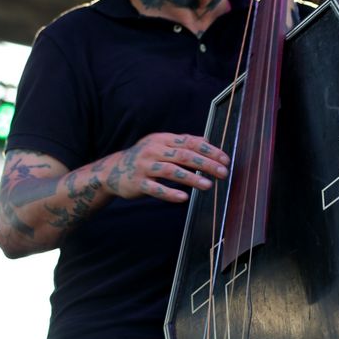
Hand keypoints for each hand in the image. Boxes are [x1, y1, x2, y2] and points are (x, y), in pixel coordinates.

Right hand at [104, 133, 229, 202]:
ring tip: (208, 185)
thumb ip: (182, 142)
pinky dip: (170, 193)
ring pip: (171, 171)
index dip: (209, 150)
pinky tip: (184, 198)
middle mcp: (154, 150)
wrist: (112, 171)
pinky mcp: (138, 183)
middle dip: (206, 164)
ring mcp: (145, 167)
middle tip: (223, 173)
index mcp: (163, 139)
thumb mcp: (161, 145)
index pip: (190, 142)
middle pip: (184, 155)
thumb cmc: (144, 158)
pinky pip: (155, 189)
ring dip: (191, 178)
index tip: (225, 160)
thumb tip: (206, 140)